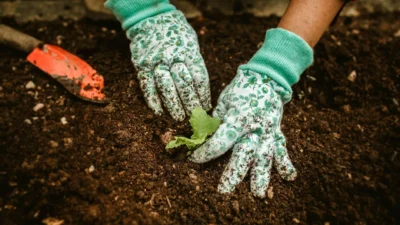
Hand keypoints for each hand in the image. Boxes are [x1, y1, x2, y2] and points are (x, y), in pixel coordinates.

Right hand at [128, 10, 210, 120]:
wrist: (151, 18)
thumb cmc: (177, 34)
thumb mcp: (191, 44)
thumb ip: (194, 64)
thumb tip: (201, 91)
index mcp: (189, 51)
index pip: (199, 77)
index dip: (203, 95)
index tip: (206, 107)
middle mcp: (172, 57)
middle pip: (184, 84)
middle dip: (190, 103)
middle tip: (194, 116)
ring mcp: (156, 62)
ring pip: (166, 87)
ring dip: (173, 105)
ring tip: (179, 117)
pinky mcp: (142, 66)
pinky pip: (147, 86)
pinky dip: (153, 101)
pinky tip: (159, 112)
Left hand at [189, 69, 296, 197]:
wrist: (266, 78)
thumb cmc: (240, 90)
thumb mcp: (223, 102)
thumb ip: (216, 122)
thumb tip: (203, 139)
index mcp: (238, 118)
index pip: (221, 140)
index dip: (206, 152)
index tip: (193, 159)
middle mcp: (254, 127)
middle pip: (244, 153)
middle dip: (234, 173)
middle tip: (224, 191)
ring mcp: (268, 131)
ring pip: (265, 156)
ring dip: (261, 176)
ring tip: (258, 194)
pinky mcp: (277, 132)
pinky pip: (282, 149)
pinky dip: (286, 163)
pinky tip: (290, 178)